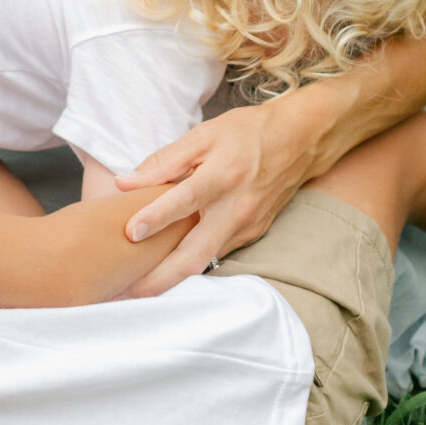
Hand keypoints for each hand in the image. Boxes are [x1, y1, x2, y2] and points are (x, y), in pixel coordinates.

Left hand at [113, 95, 334, 293]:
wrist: (299, 141)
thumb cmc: (246, 133)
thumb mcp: (203, 135)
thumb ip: (164, 161)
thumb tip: (125, 183)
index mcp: (222, 176)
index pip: (185, 201)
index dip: (156, 218)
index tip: (129, 233)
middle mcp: (236, 209)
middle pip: (196, 254)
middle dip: (161, 279)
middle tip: (127, 291)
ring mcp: (246, 227)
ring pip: (205, 261)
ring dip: (172, 276)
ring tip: (137, 286)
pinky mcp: (252, 234)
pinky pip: (217, 252)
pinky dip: (191, 261)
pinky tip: (167, 266)